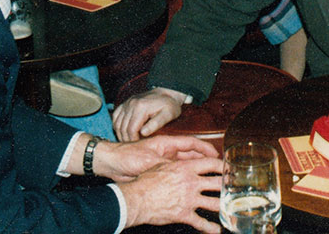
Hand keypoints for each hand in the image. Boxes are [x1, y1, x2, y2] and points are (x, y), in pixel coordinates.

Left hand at [93, 134, 219, 181]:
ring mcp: (163, 161)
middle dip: (204, 159)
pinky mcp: (158, 171)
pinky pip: (176, 173)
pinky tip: (190, 185)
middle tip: (217, 168)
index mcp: (167, 143)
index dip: (205, 148)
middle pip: (191, 154)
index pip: (191, 143)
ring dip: (196, 169)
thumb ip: (165, 166)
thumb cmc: (127, 156)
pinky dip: (184, 177)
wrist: (111, 164)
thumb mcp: (148, 161)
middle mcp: (167, 151)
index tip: (216, 154)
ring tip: (209, 178)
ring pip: (184, 165)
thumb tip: (181, 173)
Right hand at [113, 87, 185, 141]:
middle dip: (127, 139)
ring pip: (117, 124)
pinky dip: (118, 126)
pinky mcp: (125, 103)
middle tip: (134, 145)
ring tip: (130, 140)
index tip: (139, 146)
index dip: (133, 140)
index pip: (131, 130)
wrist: (167, 93)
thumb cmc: (170, 106)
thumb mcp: (168, 115)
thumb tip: (143, 133)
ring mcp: (127, 103)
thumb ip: (156, 123)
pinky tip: (125, 131)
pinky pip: (115, 117)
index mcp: (141, 107)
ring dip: (121, 134)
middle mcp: (131, 103)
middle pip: (122, 128)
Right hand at [119, 156, 222, 232]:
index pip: (211, 164)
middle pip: (217, 182)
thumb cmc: (146, 181)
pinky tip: (217, 229)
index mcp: (187, 168)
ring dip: (224, 206)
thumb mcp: (163, 166)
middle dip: (229, 185)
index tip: (228, 167)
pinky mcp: (184, 214)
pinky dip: (211, 228)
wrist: (137, 199)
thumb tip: (184, 164)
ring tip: (232, 208)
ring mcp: (189, 199)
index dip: (222, 166)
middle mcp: (192, 182)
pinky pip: (201, 222)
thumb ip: (177, 166)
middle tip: (236, 187)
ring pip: (214, 203)